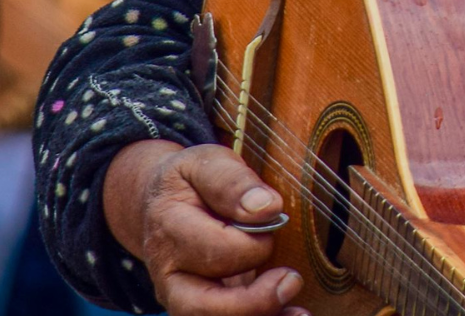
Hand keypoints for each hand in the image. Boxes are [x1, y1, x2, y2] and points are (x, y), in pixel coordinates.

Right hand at [105, 141, 305, 315]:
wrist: (164, 203)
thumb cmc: (191, 182)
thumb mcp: (206, 163)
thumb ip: (233, 182)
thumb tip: (267, 208)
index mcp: (169, 230)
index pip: (215, 250)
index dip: (253, 243)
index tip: (274, 219)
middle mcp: (170, 273)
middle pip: (203, 306)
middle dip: (253, 301)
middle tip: (291, 279)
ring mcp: (182, 296)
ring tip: (300, 311)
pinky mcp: (202, 308)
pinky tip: (295, 314)